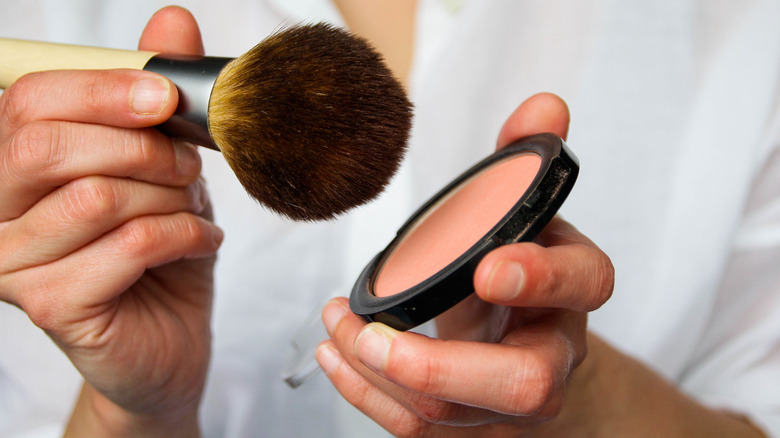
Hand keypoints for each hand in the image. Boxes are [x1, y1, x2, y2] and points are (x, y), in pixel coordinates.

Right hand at [0, 7, 219, 435]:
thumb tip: (172, 21)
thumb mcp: (163, 164)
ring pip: (96, 196)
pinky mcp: (50, 305)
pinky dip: (185, 234)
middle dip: (142, 146)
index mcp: (12, 166)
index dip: (102, 89)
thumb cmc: (157, 247)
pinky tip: (201, 242)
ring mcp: (11, 265)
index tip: (165, 97)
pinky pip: (129, 244)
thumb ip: (156, 96)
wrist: (169, 334)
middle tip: (189, 165)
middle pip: (46, 143)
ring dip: (170, 196)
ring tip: (194, 208)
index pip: (29, 102)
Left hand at [317, 93, 614, 436]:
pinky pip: (419, 429)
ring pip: (451, 412)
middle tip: (372, 331)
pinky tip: (335, 355)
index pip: (584, 284)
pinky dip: (367, 394)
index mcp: (571, 291)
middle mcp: (551, 357)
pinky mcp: (471, 428)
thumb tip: (544, 106)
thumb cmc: (519, 276)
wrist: (528, 347)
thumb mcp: (521, 217)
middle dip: (439, 363)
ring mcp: (511, 406)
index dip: (543, 278)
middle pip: (524, 384)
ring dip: (377, 372)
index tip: (488, 267)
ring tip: (336, 326)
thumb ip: (520, 164)